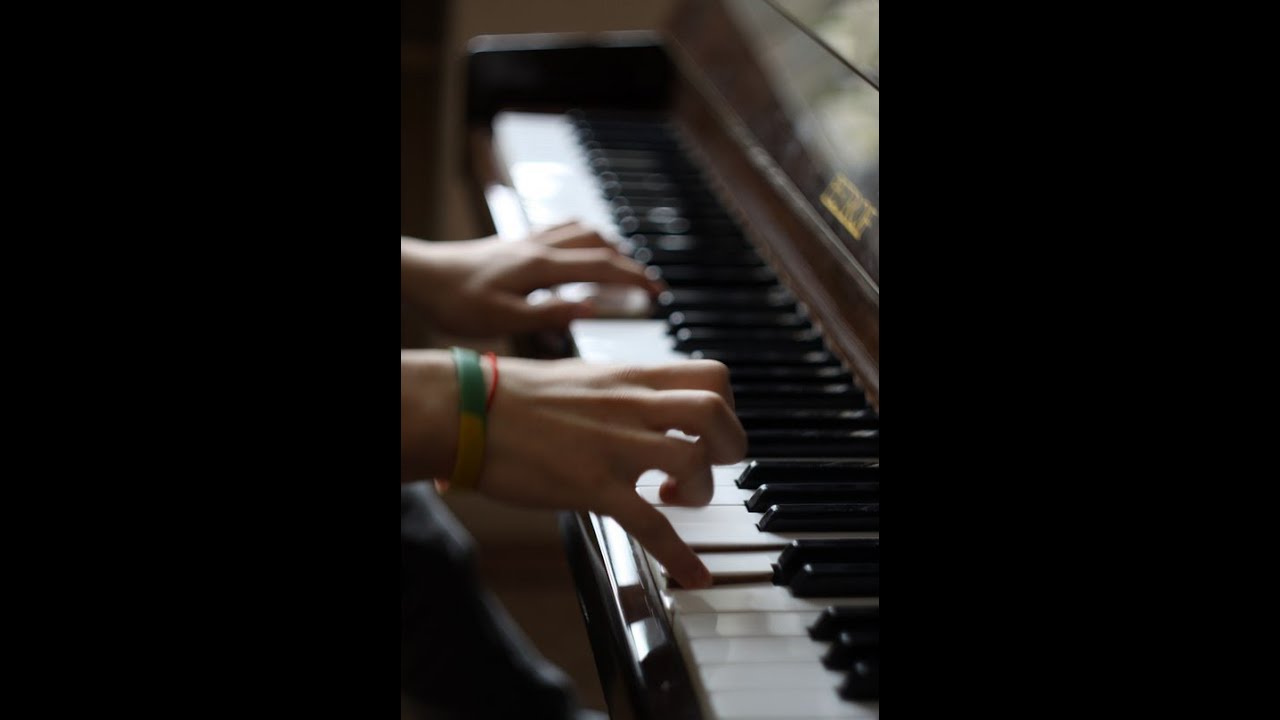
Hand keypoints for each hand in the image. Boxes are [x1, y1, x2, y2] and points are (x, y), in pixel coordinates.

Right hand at [400, 352, 746, 588]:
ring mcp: (614, 446)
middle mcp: (631, 406)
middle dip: (730, 446)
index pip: (711, 376)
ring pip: (692, 462)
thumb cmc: (513, 394)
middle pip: (715, 412)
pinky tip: (695, 576)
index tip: (711, 430)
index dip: (727, 407)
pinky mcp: (592, 485)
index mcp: (631, 378)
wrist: (468, 410)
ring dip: (702, 490)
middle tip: (713, 465)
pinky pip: (650, 524)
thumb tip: (642, 405)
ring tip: (680, 499)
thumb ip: (622, 390)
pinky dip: (681, 555)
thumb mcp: (583, 376)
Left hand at [402, 222, 661, 336]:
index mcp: (541, 267)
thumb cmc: (455, 301)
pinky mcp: (515, 243)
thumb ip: (550, 314)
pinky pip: (561, 229)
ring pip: (582, 231)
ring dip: (609, 246)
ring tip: (624, 267)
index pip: (603, 265)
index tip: (659, 293)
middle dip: (630, 263)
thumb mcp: (502, 319)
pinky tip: (582, 250)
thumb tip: (592, 308)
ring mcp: (527, 241)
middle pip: (600, 244)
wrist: (421, 276)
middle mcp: (539, 247)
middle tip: (650, 285)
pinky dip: (583, 237)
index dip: (636, 278)